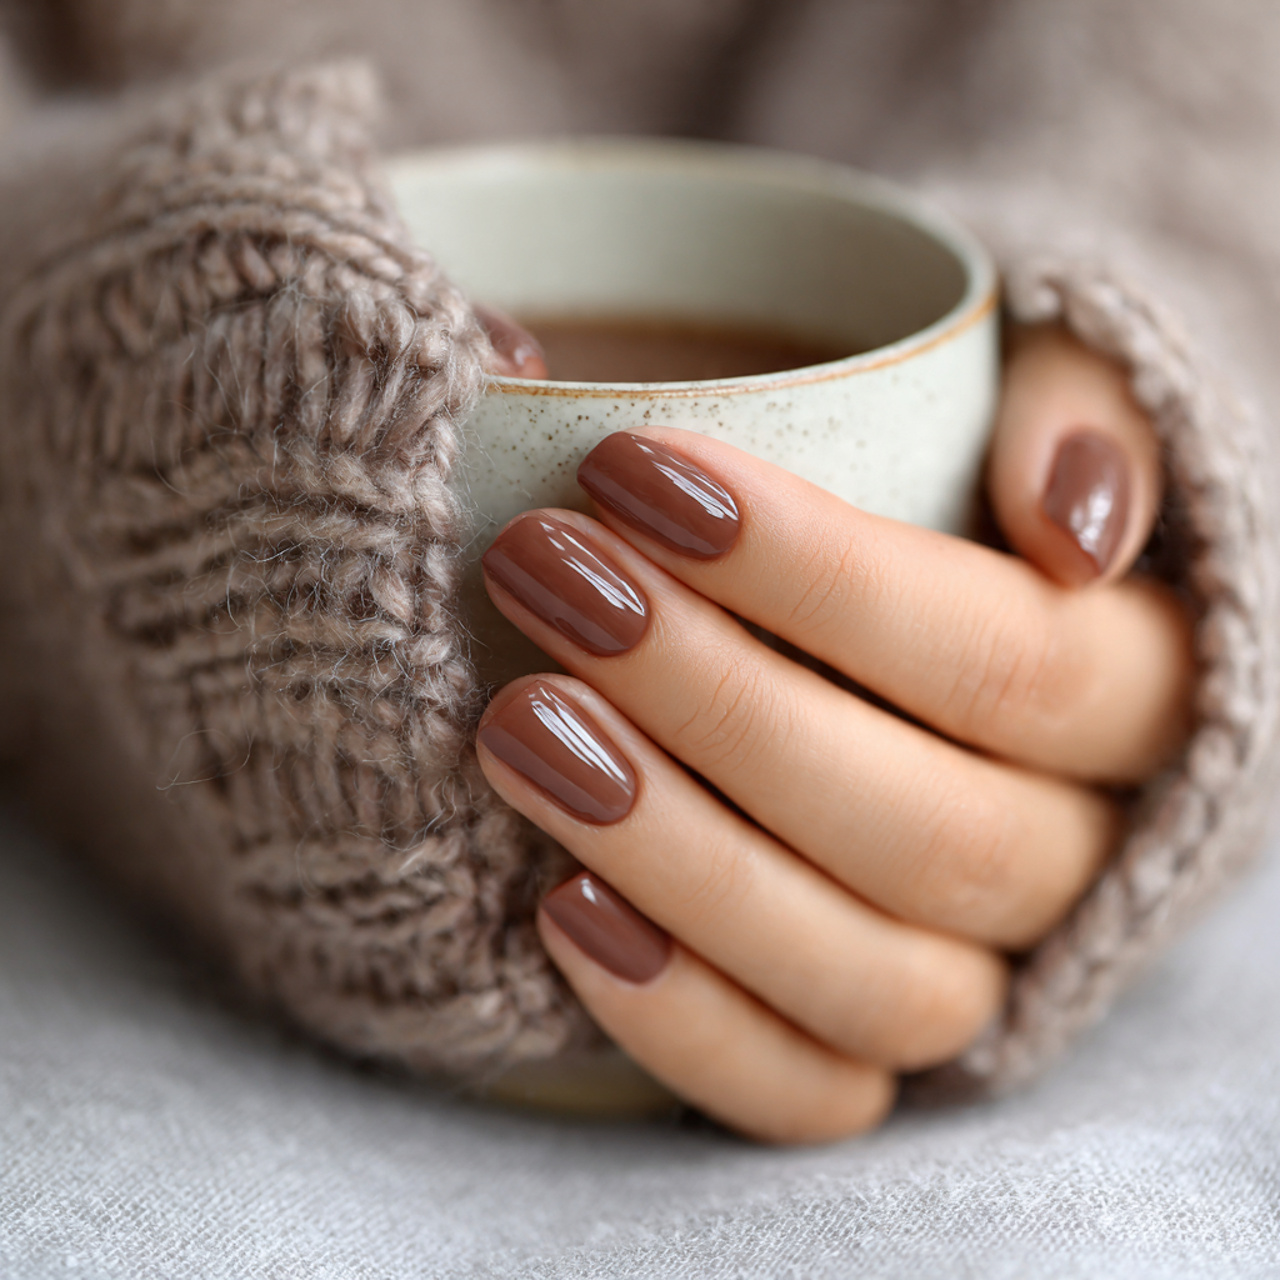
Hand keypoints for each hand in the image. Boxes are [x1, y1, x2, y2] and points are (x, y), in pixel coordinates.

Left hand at [474, 326, 1193, 1143]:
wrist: (886, 626)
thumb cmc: (942, 480)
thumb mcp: (1032, 387)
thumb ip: (1082, 404)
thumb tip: (1075, 522)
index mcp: (1134, 693)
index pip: (1003, 655)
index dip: (817, 573)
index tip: (630, 469)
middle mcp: (1072, 855)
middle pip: (925, 826)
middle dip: (714, 701)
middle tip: (543, 573)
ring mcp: (974, 971)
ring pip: (870, 977)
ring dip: (681, 859)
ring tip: (516, 727)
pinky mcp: (868, 1046)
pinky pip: (808, 1093)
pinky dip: (690, 1024)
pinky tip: (561, 909)